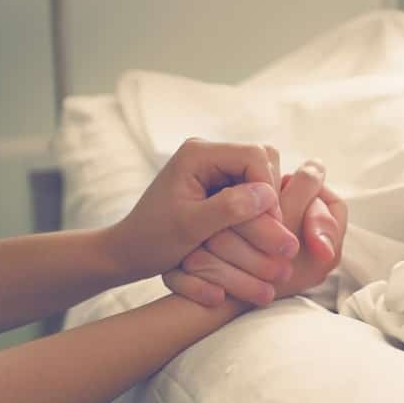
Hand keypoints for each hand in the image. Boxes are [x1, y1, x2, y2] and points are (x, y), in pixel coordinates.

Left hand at [104, 138, 297, 284]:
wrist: (131, 250)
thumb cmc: (153, 240)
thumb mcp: (190, 227)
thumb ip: (228, 208)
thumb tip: (267, 195)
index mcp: (198, 153)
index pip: (254, 155)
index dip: (268, 188)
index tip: (272, 222)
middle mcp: (208, 152)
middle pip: (263, 159)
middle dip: (270, 193)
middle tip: (272, 228)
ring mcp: (214, 165)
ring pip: (262, 172)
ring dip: (266, 201)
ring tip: (263, 231)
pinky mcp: (219, 180)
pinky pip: (252, 185)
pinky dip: (258, 207)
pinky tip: (253, 230)